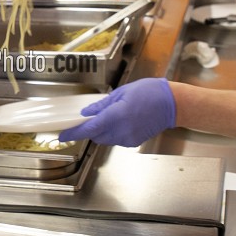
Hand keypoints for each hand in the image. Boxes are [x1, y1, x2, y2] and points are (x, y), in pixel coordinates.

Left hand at [58, 78, 176, 146]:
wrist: (171, 104)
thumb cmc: (148, 92)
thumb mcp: (122, 92)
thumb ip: (102, 105)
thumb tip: (87, 112)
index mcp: (115, 116)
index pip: (89, 129)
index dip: (74, 133)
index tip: (63, 135)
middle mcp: (120, 131)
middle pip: (96, 136)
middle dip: (90, 129)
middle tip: (88, 118)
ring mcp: (128, 138)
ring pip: (105, 139)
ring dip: (102, 131)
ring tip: (109, 116)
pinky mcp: (133, 142)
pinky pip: (116, 140)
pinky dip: (113, 133)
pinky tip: (121, 121)